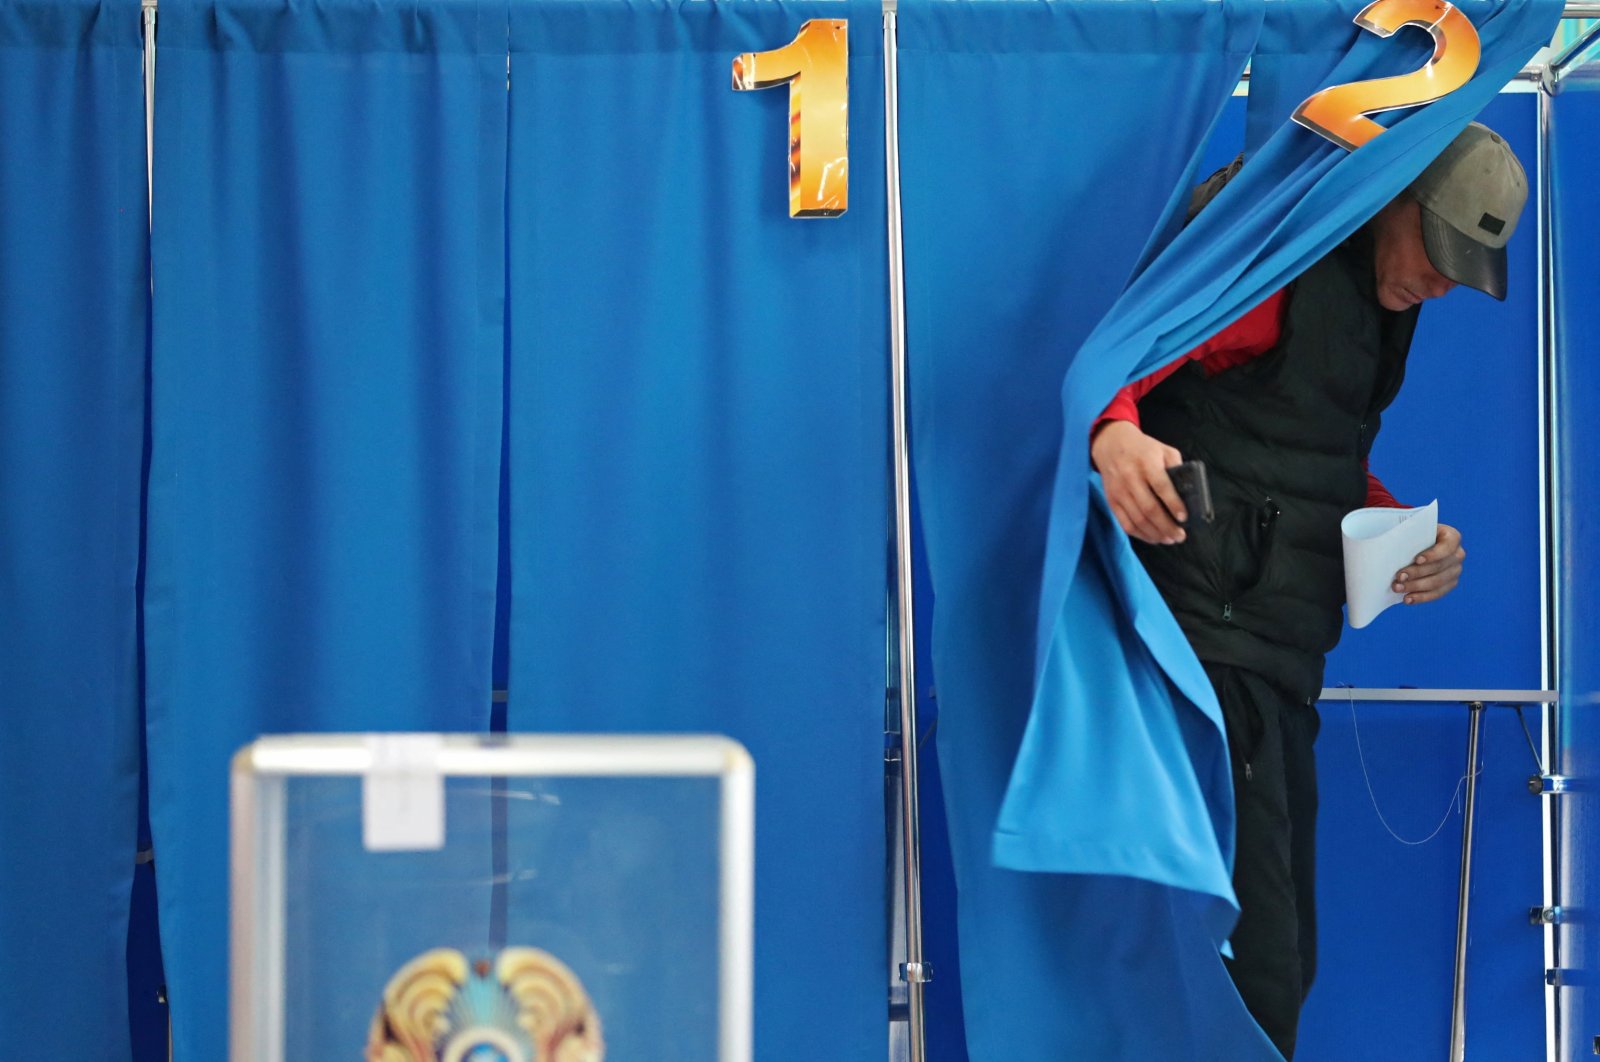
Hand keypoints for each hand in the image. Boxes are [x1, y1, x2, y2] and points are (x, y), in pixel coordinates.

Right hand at [1091, 420, 1187, 544]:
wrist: (1110, 444)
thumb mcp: (1163, 449)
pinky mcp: (1111, 501)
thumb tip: (1188, 490)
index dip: (1174, 504)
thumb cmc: (1142, 448)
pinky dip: (1140, 534)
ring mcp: (1119, 492)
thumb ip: (1176, 466)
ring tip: (1169, 539)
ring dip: (1155, 534)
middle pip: (1149, 509)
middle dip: (1167, 526)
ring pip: (1138, 520)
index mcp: (1146, 464)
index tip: (1184, 518)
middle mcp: (1131, 479)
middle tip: (1180, 536)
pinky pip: (1125, 523)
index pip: (1161, 487)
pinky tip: (1153, 538)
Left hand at [1393, 523, 1464, 604]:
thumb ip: (1406, 534)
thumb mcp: (1411, 530)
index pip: (1447, 546)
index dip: (1433, 554)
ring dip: (1415, 587)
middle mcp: (1457, 554)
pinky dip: (1421, 597)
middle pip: (1439, 567)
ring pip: (1437, 582)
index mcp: (1451, 537)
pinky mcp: (1449, 584)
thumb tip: (1388, 542)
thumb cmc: (1413, 535)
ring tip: (1398, 588)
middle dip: (1417, 573)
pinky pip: (1437, 594)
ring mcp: (1455, 571)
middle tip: (1398, 577)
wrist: (1417, 545)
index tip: (1417, 560)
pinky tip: (1407, 599)